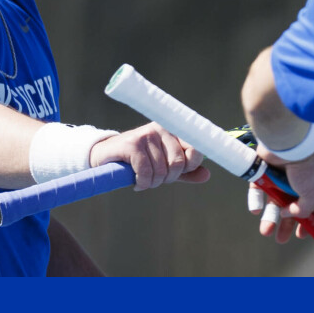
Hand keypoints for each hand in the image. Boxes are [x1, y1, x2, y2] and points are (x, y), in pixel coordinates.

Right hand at [90, 122, 209, 190]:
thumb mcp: (165, 166)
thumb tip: (207, 175)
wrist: (106, 157)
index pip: (195, 150)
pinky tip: (136, 183)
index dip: (189, 167)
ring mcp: (146, 135)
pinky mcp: (132, 144)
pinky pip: (145, 171)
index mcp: (173, 131)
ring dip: (152, 183)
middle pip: (178, 163)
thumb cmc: (139, 161)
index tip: (176, 173)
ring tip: (144, 181)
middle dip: (168, 178)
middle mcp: (161, 129)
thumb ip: (186, 171)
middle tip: (155, 180)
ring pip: (161, 170)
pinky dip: (142, 182)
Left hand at [247, 151, 313, 242]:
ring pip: (274, 200)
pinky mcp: (264, 171)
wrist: (288, 144)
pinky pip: (258, 188)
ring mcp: (280, 176)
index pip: (312, 207)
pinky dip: (256, 200)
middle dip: (286, 224)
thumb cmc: (306, 166)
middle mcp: (298, 181)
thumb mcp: (313, 194)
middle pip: (290, 207)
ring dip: (270, 216)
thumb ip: (303, 210)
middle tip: (280, 239)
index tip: (301, 235)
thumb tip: (287, 215)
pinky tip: (256, 210)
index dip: (307, 222)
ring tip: (265, 231)